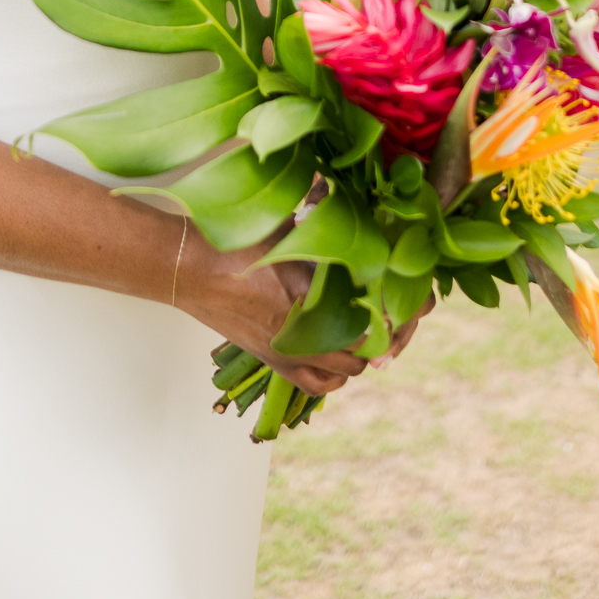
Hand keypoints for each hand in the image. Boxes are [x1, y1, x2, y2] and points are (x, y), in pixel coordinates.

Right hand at [179, 239, 433, 396]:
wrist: (188, 269)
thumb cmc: (233, 243)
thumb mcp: (287, 227)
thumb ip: (325, 227)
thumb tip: (358, 214)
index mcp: (309, 297)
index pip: (370, 319)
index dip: (398, 315)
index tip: (411, 302)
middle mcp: (301, 333)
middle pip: (362, 354)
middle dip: (382, 338)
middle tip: (389, 316)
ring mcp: (285, 353)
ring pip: (341, 374)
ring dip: (357, 358)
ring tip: (363, 335)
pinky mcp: (271, 361)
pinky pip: (313, 384)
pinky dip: (331, 375)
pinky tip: (335, 354)